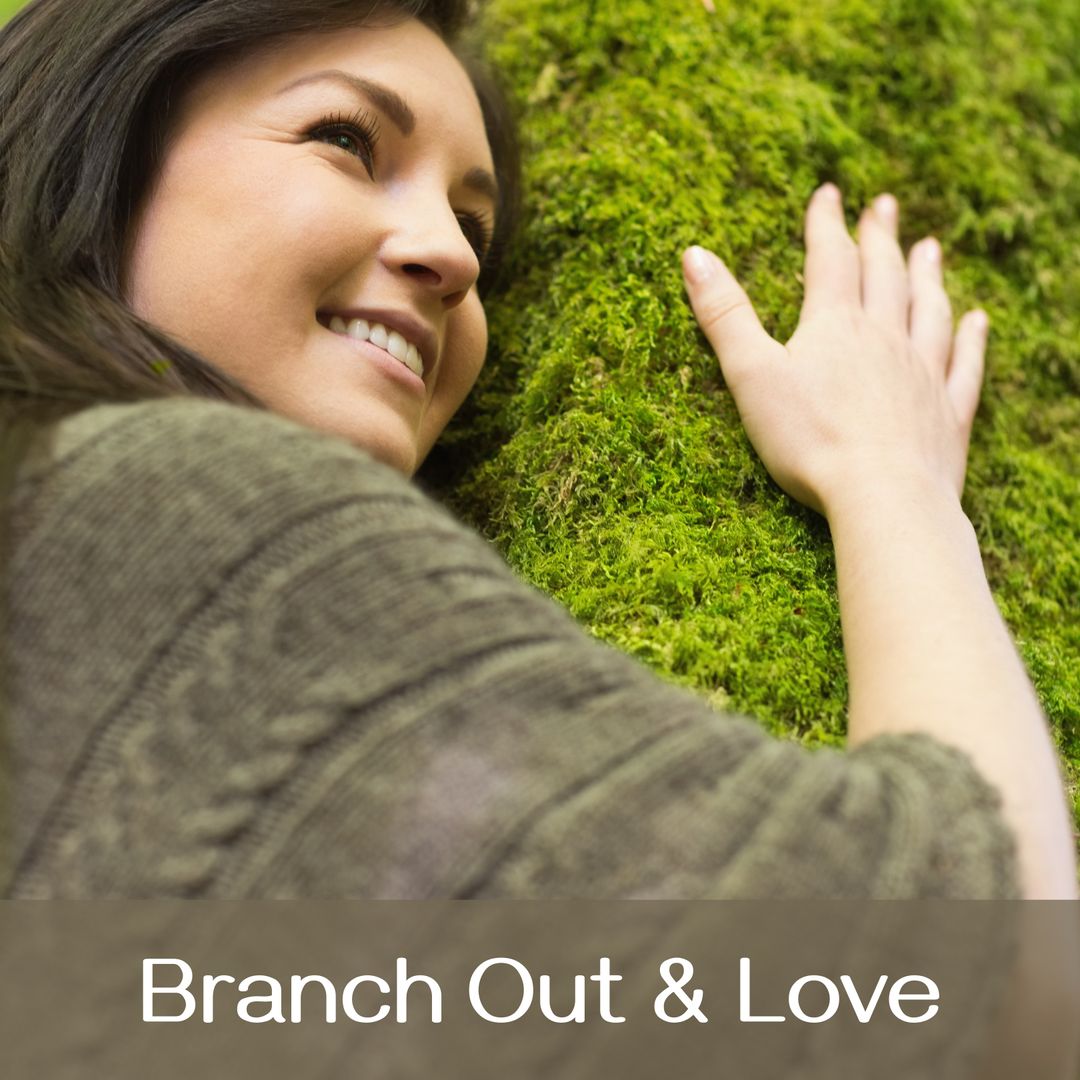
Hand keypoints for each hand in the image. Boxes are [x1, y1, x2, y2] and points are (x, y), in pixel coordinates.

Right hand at [682, 185, 988, 516]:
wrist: (882, 494)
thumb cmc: (809, 439)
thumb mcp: (751, 375)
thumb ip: (724, 316)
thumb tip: (693, 255)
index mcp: (836, 327)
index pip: (831, 260)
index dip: (826, 224)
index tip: (829, 193)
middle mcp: (886, 338)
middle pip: (885, 275)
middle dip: (880, 238)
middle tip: (884, 206)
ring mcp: (923, 373)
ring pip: (928, 310)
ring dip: (928, 276)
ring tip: (929, 248)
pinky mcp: (948, 413)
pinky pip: (964, 364)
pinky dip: (971, 338)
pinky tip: (976, 320)